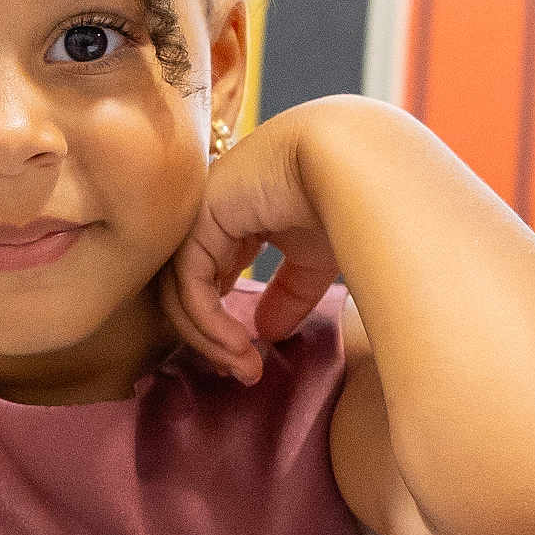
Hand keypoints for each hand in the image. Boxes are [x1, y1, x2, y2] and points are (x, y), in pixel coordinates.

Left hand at [160, 109, 340, 383]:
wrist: (354, 162)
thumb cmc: (345, 199)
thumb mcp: (314, 259)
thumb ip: (289, 293)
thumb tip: (268, 334)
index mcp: (236, 212)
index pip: (207, 273)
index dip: (221, 319)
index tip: (249, 358)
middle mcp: (210, 211)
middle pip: (187, 285)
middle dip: (210, 335)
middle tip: (241, 371)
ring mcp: (199, 211)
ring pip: (181, 288)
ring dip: (209, 338)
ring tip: (244, 368)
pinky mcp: (199, 218)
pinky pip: (190, 282)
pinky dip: (210, 323)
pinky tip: (240, 346)